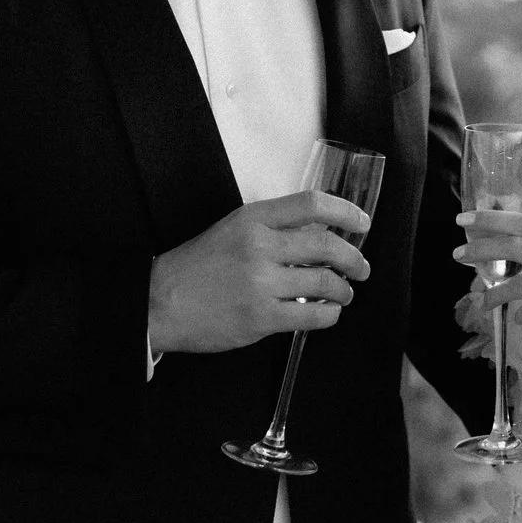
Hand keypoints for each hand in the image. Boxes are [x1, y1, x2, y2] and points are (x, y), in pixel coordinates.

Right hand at [149, 191, 371, 353]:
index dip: (345, 212)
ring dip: (344, 290)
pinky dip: (329, 315)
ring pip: (325, 283)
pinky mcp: (261, 318)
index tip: (362, 222)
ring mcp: (261, 284)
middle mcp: (260, 247)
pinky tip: (327, 313)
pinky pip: (312, 316)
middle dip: (355, 259)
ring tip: (344, 293)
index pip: (312, 205)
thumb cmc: (197, 267)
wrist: (159, 302)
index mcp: (252, 219)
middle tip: (361, 268)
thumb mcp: (232, 230)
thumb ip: (273, 229)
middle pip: (328, 247)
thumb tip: (321, 235)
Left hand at [457, 209, 521, 379]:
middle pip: (519, 245)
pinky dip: (519, 316)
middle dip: (483, 249)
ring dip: (495, 293)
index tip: (465, 220)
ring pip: (520, 284)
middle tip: (458, 255)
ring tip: (483, 300)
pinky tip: (521, 318)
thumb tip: (503, 242)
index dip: (493, 219)